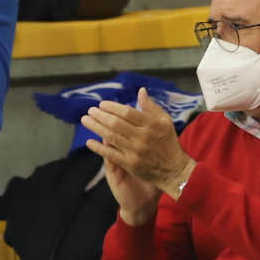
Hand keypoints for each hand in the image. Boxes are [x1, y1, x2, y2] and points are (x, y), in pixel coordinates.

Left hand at [83, 89, 194, 224]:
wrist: (173, 169)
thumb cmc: (168, 142)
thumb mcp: (165, 120)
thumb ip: (151, 106)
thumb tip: (140, 91)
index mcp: (152, 124)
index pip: (128, 112)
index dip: (113, 107)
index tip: (102, 104)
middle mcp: (143, 137)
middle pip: (116, 124)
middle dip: (101, 115)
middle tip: (90, 110)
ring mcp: (135, 151)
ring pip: (111, 137)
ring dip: (96, 127)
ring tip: (86, 120)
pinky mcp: (130, 164)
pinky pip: (111, 154)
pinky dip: (99, 147)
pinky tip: (89, 142)